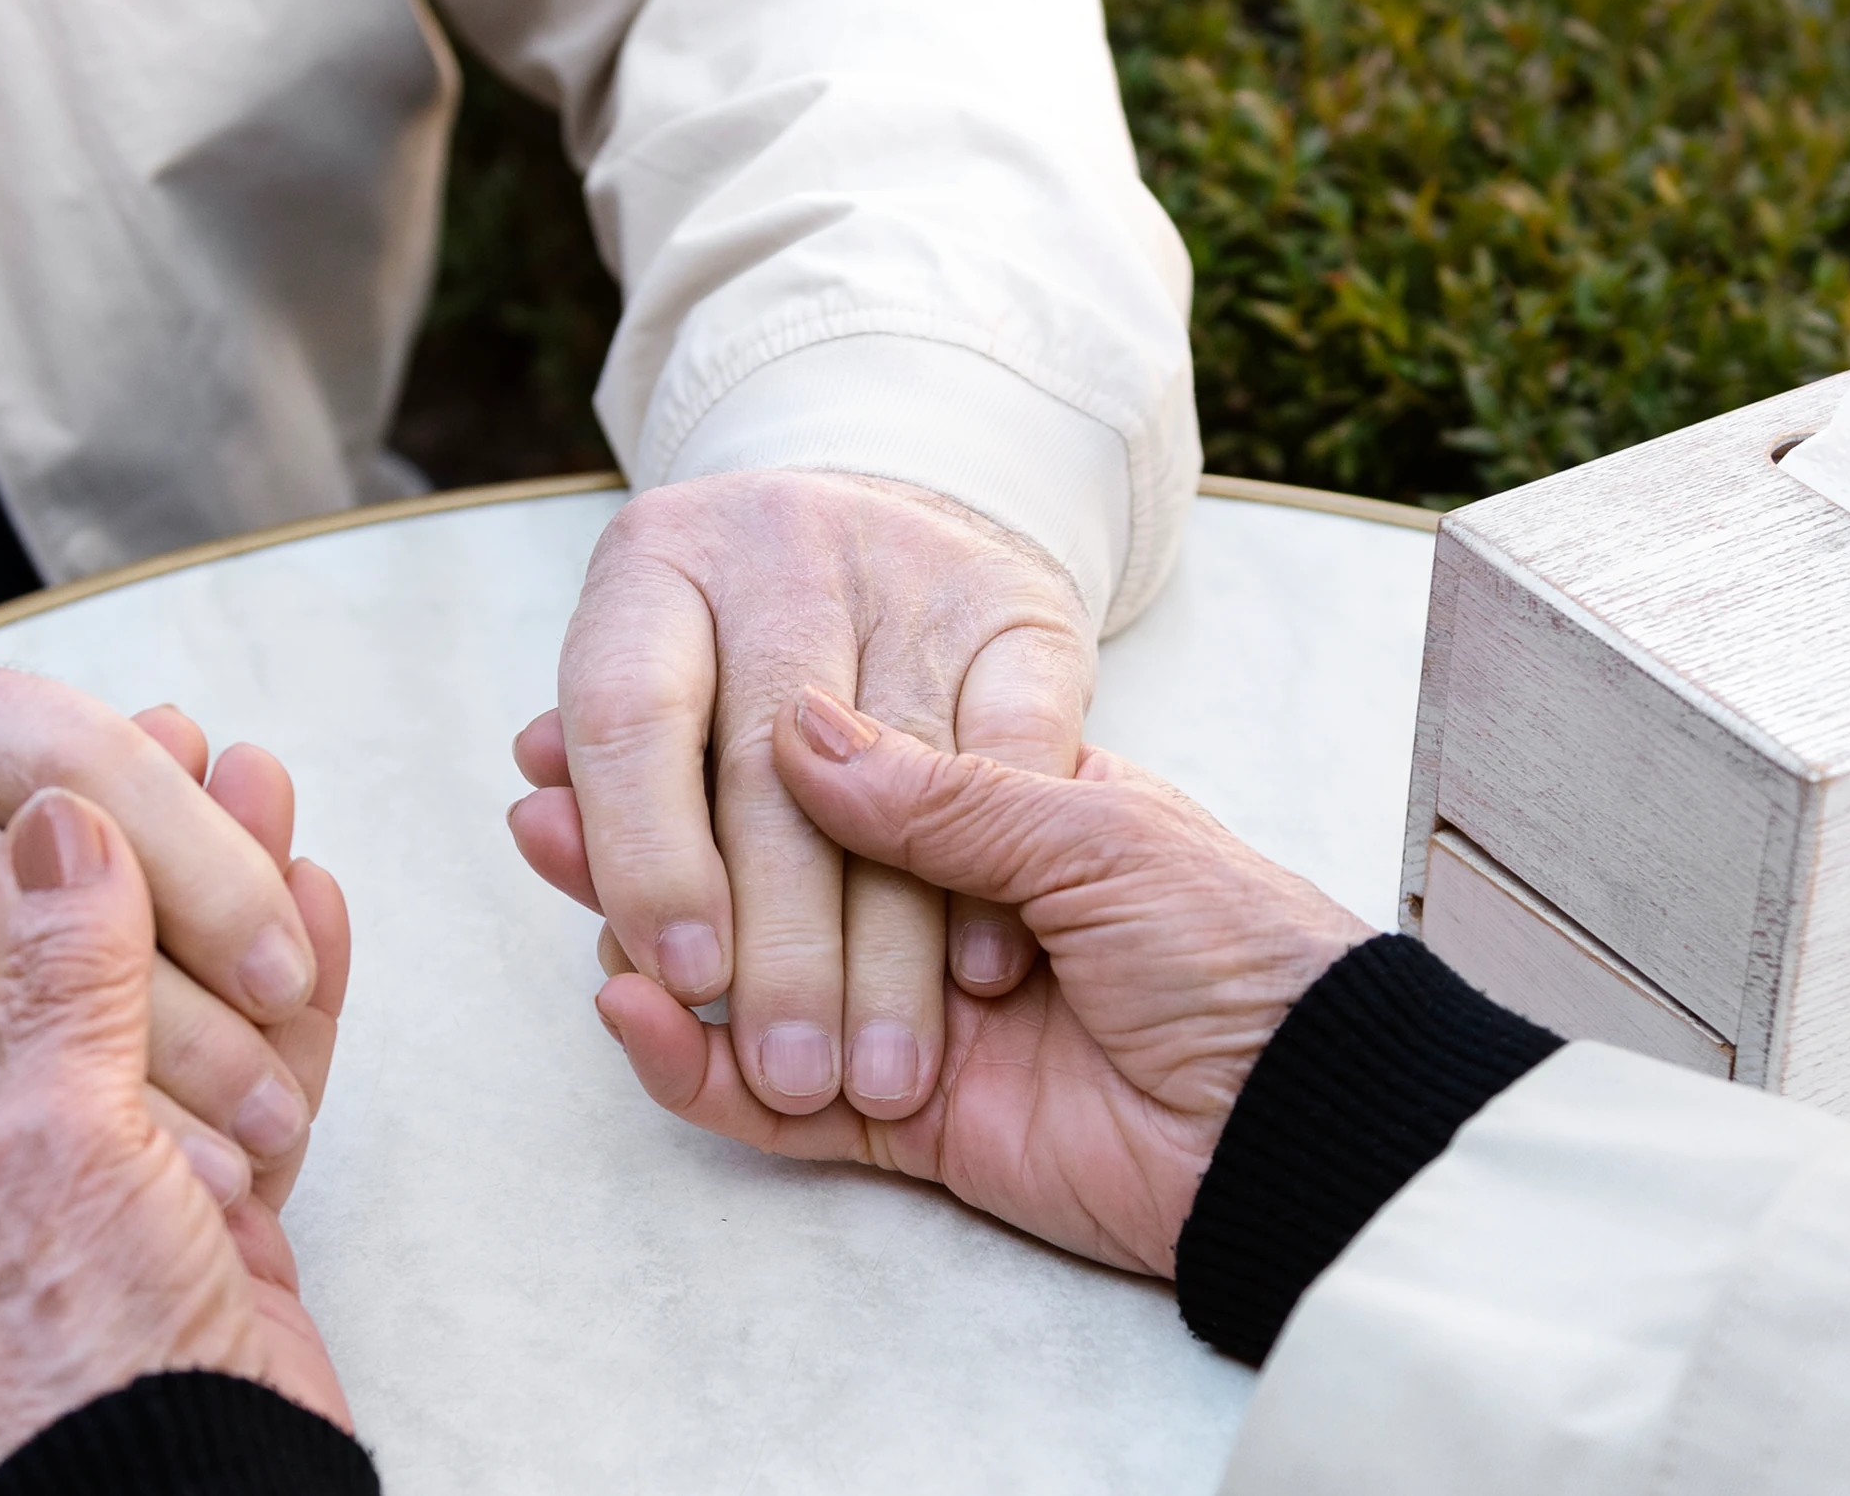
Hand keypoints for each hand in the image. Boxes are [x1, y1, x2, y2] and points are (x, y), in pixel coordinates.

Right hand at [0, 638, 331, 1205]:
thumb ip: (35, 781)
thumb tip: (218, 750)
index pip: (72, 751)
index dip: (201, 858)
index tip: (290, 963)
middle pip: (30, 900)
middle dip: (180, 1017)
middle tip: (279, 1105)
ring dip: (101, 1103)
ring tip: (216, 1172)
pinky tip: (49, 1192)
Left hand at [0, 788, 347, 1490]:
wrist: (202, 1493)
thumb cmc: (84, 1363)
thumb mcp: (50, 1147)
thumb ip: (60, 982)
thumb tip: (55, 822)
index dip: (44, 854)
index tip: (104, 759)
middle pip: (81, 982)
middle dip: (156, 862)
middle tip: (201, 751)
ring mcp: (111, 1203)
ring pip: (179, 1021)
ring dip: (232, 909)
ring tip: (267, 792)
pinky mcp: (214, 1229)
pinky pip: (250, 1087)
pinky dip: (290, 1000)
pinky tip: (313, 908)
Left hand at [511, 471, 1095, 1122]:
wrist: (908, 532)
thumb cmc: (750, 663)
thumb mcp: (665, 685)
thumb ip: (619, 767)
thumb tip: (539, 820)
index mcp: (658, 560)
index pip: (627, 714)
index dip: (648, 857)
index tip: (682, 984)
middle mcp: (776, 545)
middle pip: (767, 766)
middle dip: (781, 946)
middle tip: (789, 1071)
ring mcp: (909, 571)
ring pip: (899, 776)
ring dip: (890, 948)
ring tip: (883, 1075)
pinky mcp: (1023, 608)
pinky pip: (1017, 750)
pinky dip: (995, 868)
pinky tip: (976, 974)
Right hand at [595, 689, 1370, 1275]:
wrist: (1306, 1117)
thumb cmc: (1236, 947)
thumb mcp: (1096, 827)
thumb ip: (941, 791)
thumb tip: (790, 728)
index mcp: (996, 816)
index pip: (824, 775)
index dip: (718, 747)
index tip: (606, 717)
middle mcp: (939, 914)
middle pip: (761, 874)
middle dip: (649, 836)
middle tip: (543, 797)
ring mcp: (911, 1022)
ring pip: (747, 985)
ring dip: (649, 937)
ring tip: (559, 876)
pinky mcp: (906, 1132)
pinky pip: (773, 1108)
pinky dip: (694, 1068)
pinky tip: (625, 1009)